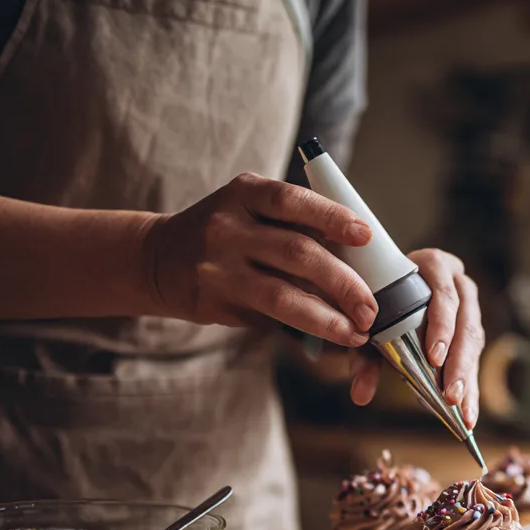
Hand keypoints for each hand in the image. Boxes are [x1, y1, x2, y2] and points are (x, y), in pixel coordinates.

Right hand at [143, 172, 377, 347]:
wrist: (157, 258)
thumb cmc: (227, 234)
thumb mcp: (250, 210)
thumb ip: (295, 226)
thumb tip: (361, 258)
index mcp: (246, 193)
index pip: (293, 201)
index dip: (331, 217)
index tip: (365, 236)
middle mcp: (229, 227)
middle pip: (297, 252)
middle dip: (343, 283)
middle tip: (371, 307)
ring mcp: (220, 267)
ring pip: (283, 295)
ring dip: (327, 317)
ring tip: (356, 332)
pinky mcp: (216, 302)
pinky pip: (269, 318)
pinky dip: (304, 328)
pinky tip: (329, 336)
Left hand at [349, 249, 483, 428]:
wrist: (386, 290)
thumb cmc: (380, 301)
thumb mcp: (369, 326)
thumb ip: (364, 357)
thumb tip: (360, 395)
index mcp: (435, 266)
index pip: (445, 294)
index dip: (442, 325)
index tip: (434, 357)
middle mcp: (459, 284)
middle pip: (466, 323)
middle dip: (459, 363)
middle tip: (450, 394)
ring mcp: (470, 308)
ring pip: (475, 343)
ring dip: (467, 378)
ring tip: (461, 409)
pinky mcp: (473, 330)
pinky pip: (475, 359)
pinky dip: (470, 386)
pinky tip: (467, 411)